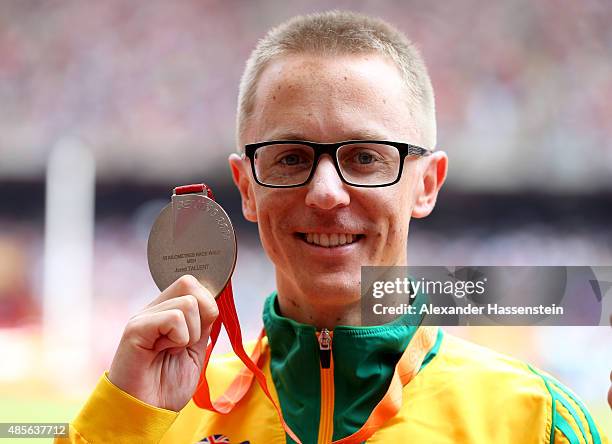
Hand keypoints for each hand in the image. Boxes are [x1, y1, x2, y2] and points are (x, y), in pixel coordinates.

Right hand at [108, 275, 218, 410]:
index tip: (200, 333)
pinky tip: (165, 351)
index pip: (193, 284)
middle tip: (188, 342)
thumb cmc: (167, 387)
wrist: (145, 413)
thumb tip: (214, 302)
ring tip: (173, 350)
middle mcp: (154, 309)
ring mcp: (144, 317)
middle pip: (190, 283)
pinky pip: (173, 318)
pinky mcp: (135, 328)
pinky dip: (179, 338)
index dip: (207, 304)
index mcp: (167, 312)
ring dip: (191, 334)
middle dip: (202, 314)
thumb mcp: (196, 351)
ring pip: (188, 302)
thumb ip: (204, 325)